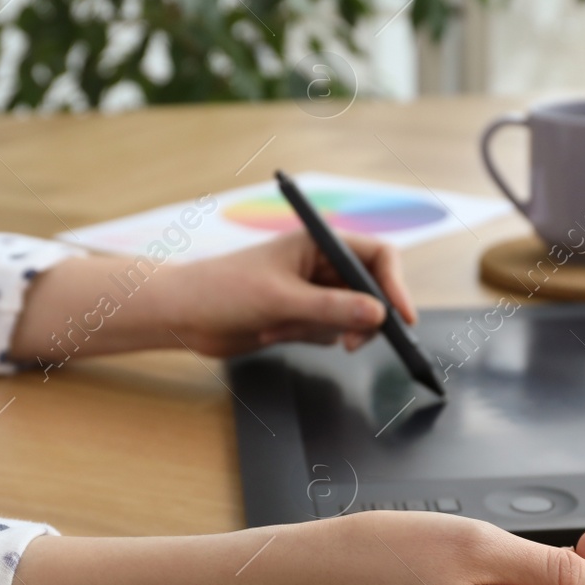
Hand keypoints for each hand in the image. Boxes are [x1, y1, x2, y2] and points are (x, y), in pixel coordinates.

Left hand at [158, 229, 416, 356]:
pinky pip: (329, 333)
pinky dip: (308, 338)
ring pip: (350, 317)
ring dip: (324, 330)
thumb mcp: (281, 299)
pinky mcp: (302, 317)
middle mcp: (321, 265)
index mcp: (318, 243)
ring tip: (281, 327)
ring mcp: (313, 292)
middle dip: (361, 317)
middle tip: (351, 341)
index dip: (395, 285)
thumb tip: (378, 315)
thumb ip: (332, 308)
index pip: (377, 256)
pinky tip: (273, 332)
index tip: (401, 317)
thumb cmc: (222, 290)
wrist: (183, 315)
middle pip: (370, 291)